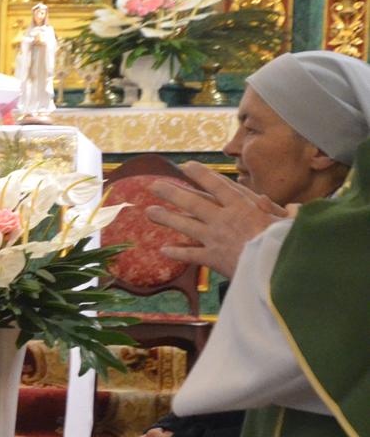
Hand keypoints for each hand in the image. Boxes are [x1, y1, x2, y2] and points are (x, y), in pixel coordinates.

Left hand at [145, 164, 287, 278]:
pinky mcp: (213, 258)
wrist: (278, 270)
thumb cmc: (288, 243)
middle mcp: (224, 219)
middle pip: (193, 202)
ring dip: (166, 218)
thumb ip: (282, 213)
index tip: (186, 166)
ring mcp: (215, 238)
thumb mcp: (288, 223)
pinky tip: (164, 249)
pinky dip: (178, 252)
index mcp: (243, 206)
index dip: (200, 175)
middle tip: (153, 185)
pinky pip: (190, 254)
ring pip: (185, 225)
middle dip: (171, 192)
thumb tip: (283, 204)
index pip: (217, 185)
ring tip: (149, 212)